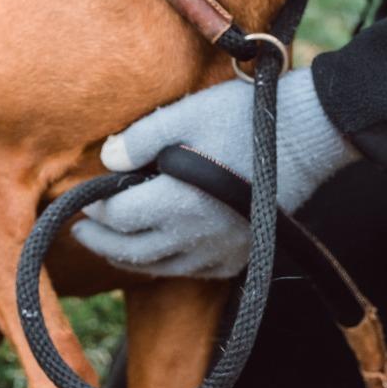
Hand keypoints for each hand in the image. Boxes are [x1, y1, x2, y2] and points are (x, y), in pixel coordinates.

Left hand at [72, 68, 358, 278]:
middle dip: (101, 243)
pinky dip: (167, 266)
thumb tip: (107, 159)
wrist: (308, 134)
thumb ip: (141, 139)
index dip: (93, 209)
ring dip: (129, 259)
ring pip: (161, 268)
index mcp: (176, 204)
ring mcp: (221, 252)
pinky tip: (161, 253)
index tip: (79, 199)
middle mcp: (195, 238)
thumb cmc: (243, 118)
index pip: (118, 216)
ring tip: (111, 245)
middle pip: (132, 252)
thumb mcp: (185, 115)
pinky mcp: (242, 254)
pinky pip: (194, 272)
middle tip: (79, 232)